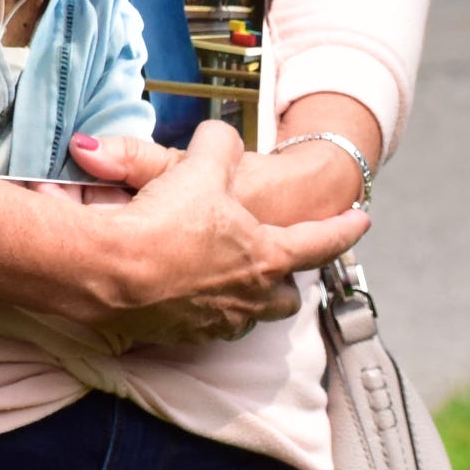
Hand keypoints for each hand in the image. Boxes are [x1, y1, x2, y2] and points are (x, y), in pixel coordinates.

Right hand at [63, 121, 367, 350]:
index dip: (343, 229)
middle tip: (278, 264)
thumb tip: (223, 135)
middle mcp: (251, 295)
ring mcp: (218, 320)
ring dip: (248, 300)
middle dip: (288, 281)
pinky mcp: (181, 334)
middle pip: (286, 296)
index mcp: (266, 255)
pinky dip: (203, 310)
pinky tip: (182, 295)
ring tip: (230, 282)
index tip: (362, 221)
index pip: (320, 242)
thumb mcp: (194, 169)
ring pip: (250, 316)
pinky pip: (206, 326)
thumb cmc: (162, 224)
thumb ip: (217, 147)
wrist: (108, 272)